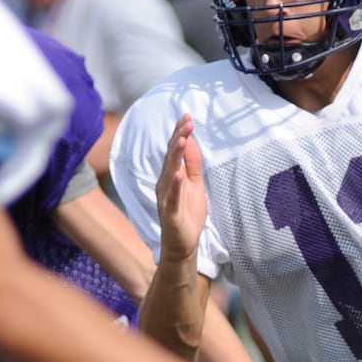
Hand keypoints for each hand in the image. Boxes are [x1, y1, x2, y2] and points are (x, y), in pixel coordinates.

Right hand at [156, 113, 207, 260]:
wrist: (184, 244)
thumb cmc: (188, 213)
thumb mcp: (196, 184)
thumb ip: (193, 164)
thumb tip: (191, 141)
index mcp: (172, 176)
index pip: (175, 151)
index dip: (180, 133)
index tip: (187, 116)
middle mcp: (165, 184)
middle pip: (171, 157)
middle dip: (179, 138)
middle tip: (187, 121)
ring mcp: (166, 198)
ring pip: (170, 173)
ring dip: (175, 156)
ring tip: (182, 139)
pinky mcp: (170, 213)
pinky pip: (172, 198)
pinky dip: (175, 186)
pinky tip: (178, 174)